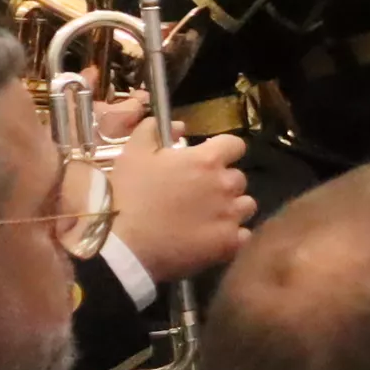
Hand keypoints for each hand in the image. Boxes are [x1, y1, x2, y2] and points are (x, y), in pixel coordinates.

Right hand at [108, 124, 251, 281]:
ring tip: (206, 215)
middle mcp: (226, 185)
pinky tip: (210, 235)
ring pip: (245, 205)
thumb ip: (154, 131)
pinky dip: (231, 234)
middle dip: (222, 182)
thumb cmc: (128, 195)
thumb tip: (180, 126)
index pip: (235, 145)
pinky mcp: (231, 242)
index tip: (209, 159)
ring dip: (231, 207)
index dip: (223, 150)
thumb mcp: (132, 153)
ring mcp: (231, 215)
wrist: (124, 244)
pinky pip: (243, 234)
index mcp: (206, 161)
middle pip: (238, 178)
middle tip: (197, 193)